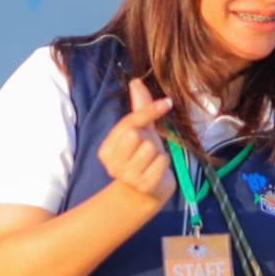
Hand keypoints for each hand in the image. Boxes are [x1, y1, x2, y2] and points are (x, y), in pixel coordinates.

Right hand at [99, 78, 175, 208]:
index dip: (149, 110)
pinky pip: (162, 162)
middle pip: (138, 135)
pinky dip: (164, 164)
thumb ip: (138, 109)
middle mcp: (112, 163)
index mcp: (107, 149)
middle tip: (148, 150)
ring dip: (159, 153)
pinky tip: (157, 172)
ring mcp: (126, 176)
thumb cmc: (143, 158)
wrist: (146, 193)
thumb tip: (136, 81)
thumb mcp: (141, 132)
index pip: (128, 123)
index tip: (167, 103)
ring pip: (152, 148)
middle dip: (150, 140)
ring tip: (152, 163)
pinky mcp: (143, 185)